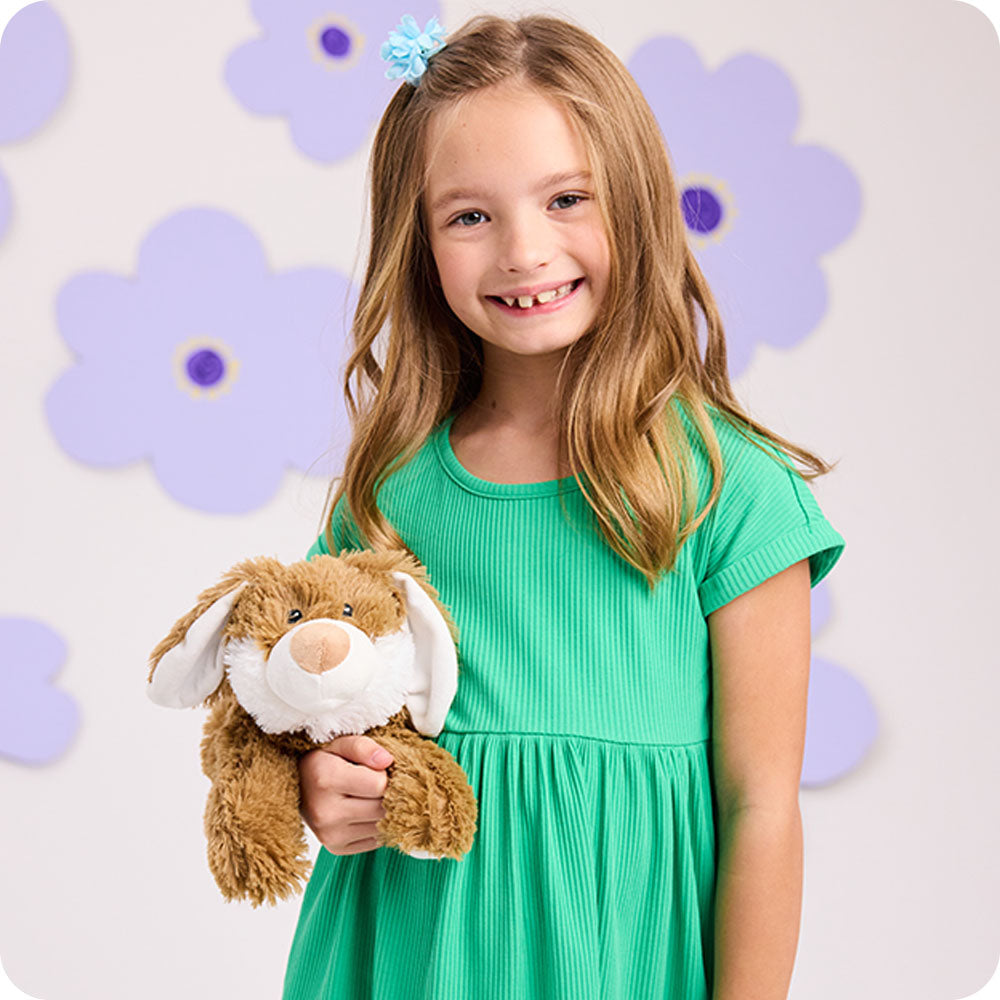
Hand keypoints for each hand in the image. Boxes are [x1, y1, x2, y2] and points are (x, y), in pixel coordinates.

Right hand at [298, 735, 393, 855]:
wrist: (298, 787)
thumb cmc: (323, 762)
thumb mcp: (340, 744)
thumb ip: (364, 747)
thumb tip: (387, 761)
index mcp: (326, 779)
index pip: (379, 785)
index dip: (384, 775)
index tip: (374, 770)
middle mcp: (325, 812)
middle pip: (381, 808)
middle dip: (385, 795)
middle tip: (373, 784)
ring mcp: (329, 834)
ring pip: (381, 826)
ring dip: (381, 812)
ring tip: (366, 797)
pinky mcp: (335, 849)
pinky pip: (374, 841)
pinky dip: (374, 827)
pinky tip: (361, 813)